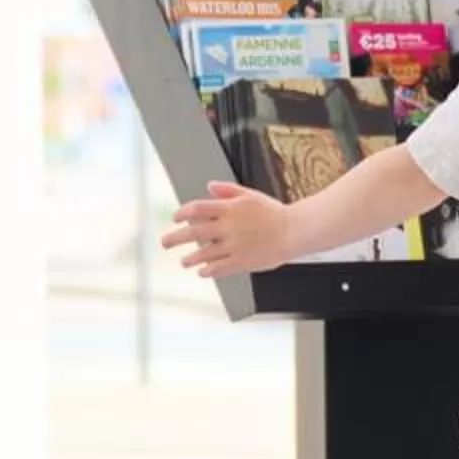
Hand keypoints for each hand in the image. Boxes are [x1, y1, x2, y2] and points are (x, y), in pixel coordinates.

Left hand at [163, 181, 293, 278]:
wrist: (293, 231)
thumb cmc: (272, 213)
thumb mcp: (250, 195)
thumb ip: (228, 190)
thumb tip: (209, 186)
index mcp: (230, 209)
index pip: (198, 209)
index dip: (182, 213)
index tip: (175, 218)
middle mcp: (229, 227)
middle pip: (194, 232)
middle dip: (175, 238)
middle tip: (165, 242)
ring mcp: (234, 246)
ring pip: (203, 254)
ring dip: (190, 259)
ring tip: (184, 261)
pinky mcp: (242, 261)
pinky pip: (219, 268)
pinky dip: (207, 271)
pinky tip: (202, 272)